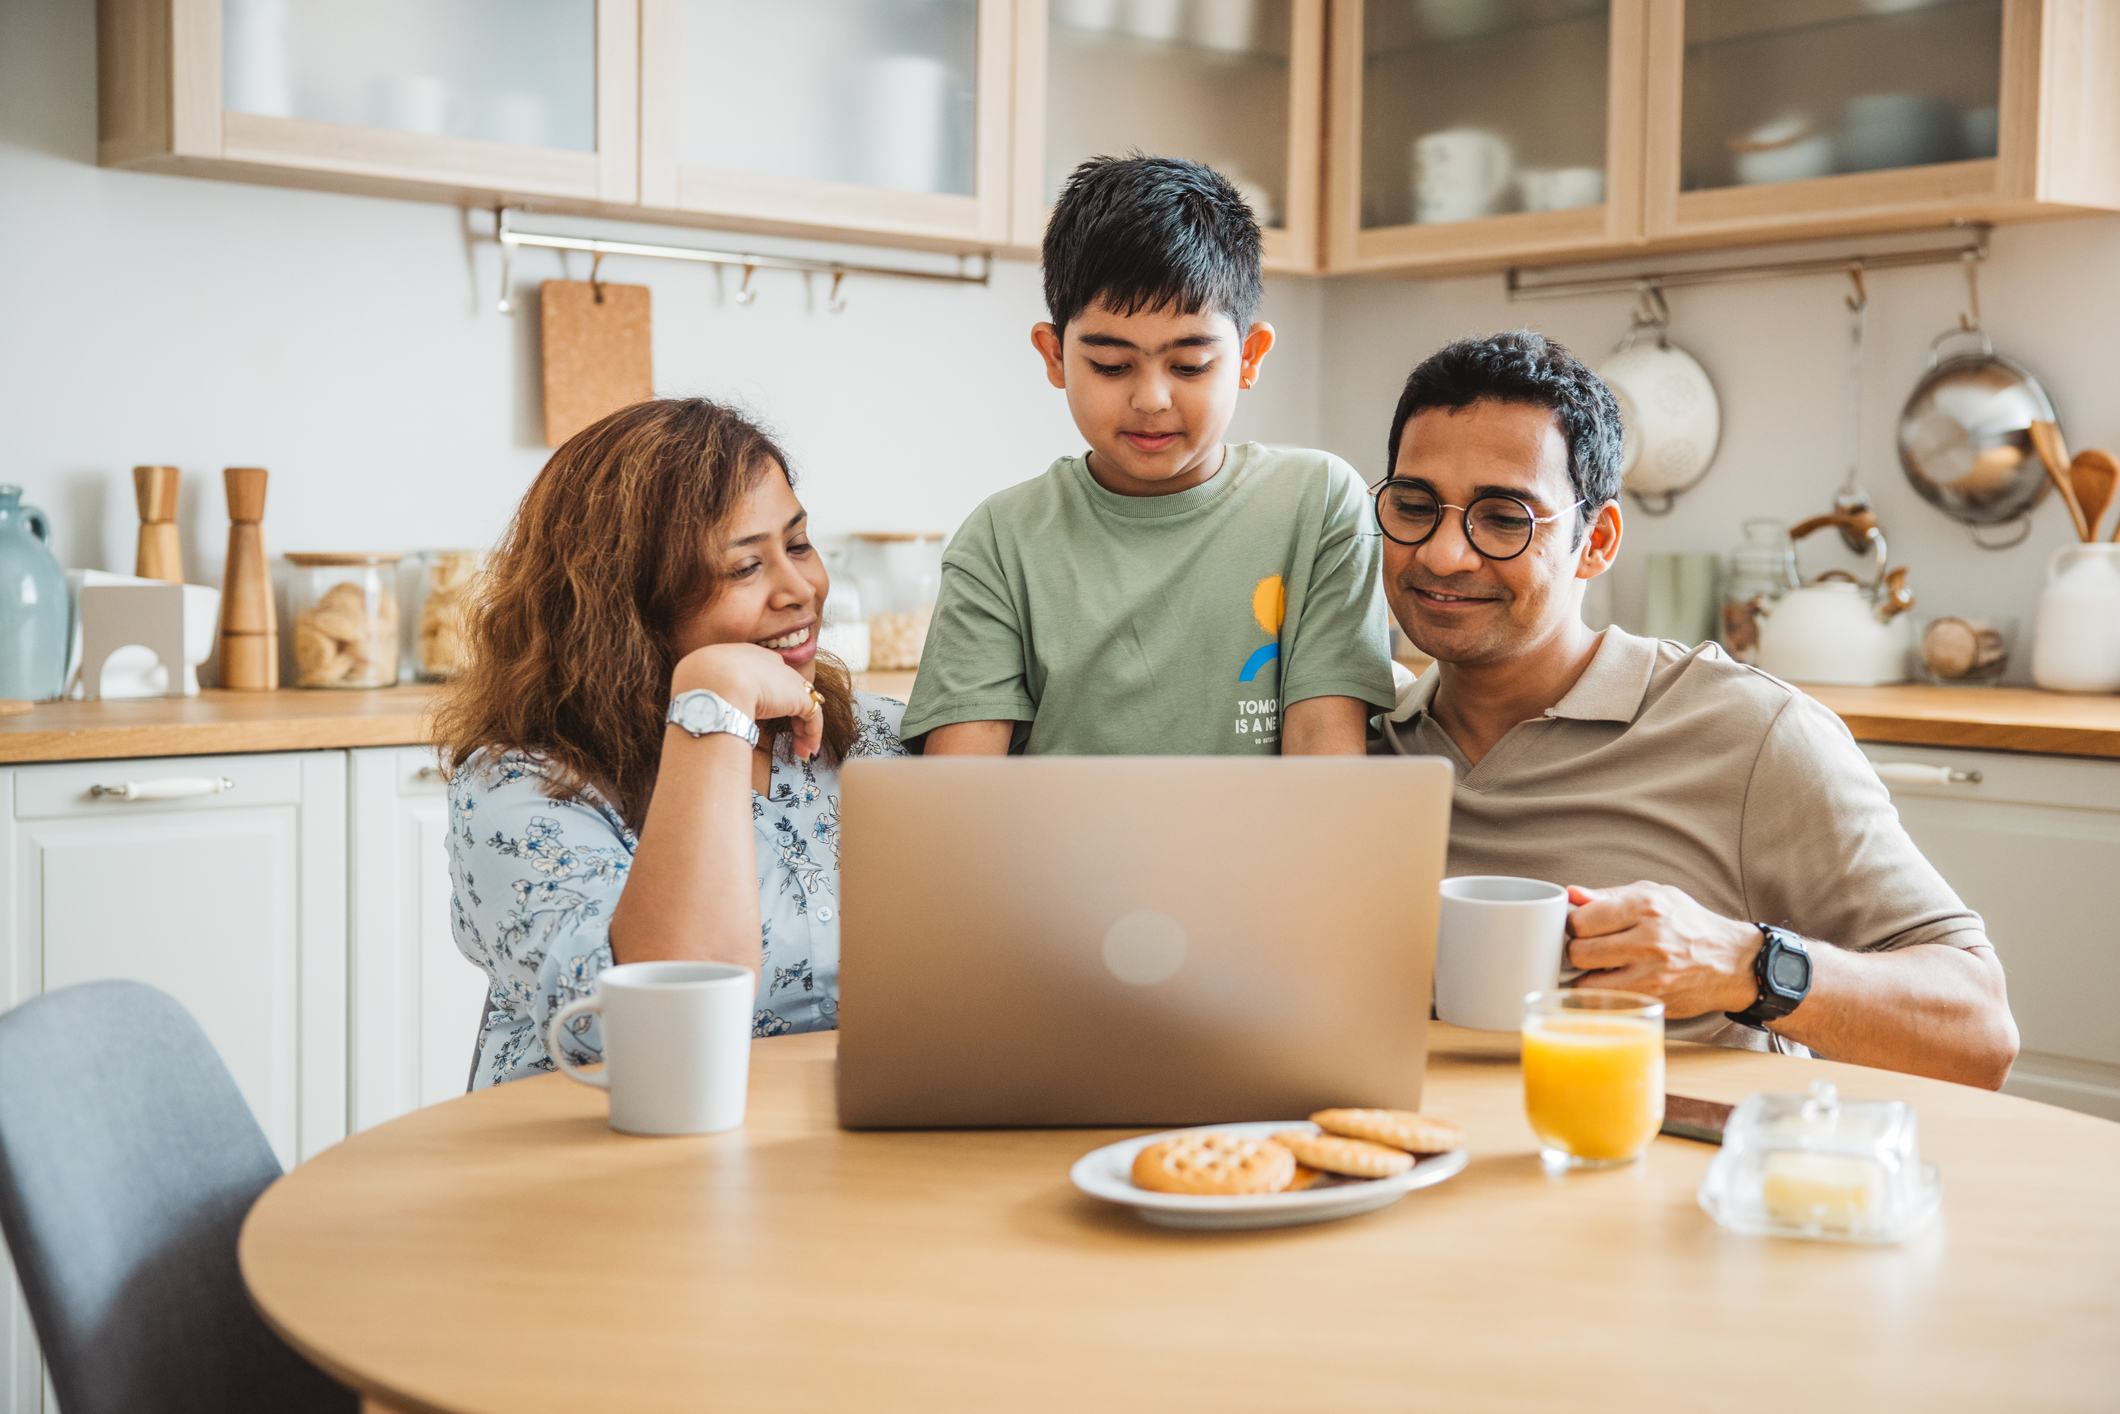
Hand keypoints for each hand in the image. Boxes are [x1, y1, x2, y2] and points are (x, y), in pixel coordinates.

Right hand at [670, 643, 824, 759]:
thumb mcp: (697, 683)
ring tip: (801, 749)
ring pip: (801, 701)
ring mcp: (784, 677)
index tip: (760, 711)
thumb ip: (707, 693)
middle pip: (784, 684)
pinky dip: (812, 733)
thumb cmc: (698, 686)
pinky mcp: (797, 696)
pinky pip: (812, 715)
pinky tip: (807, 750)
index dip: (765, 692)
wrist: (713, 684)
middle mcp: (766, 661)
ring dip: (803, 729)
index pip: (761, 671)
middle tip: (788, 732)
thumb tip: (701, 711)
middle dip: (787, 709)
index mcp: (740, 655)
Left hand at [1564, 882, 1761, 1019]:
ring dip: (1587, 976)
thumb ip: (1609, 896)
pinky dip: (1603, 994)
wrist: (1734, 961)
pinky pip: (1606, 1000)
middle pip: (1578, 951)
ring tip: (1603, 968)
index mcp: (1646, 906)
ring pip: (1586, 981)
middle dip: (1578, 951)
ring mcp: (1652, 973)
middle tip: (1592, 950)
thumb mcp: (1656, 896)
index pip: (1581, 919)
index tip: (1582, 929)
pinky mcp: (1655, 999)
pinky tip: (1616, 983)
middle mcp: (1649, 939)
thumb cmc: (1690, 925)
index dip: (1574, 926)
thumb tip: (1571, 894)